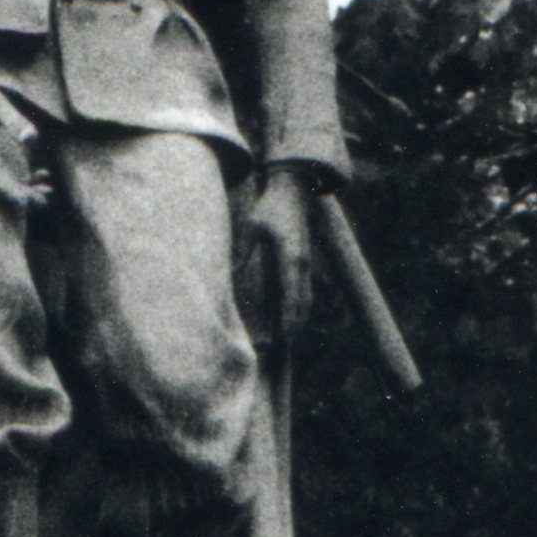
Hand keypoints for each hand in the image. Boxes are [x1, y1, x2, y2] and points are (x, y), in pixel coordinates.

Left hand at [248, 160, 323, 331]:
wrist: (293, 189)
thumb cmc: (271, 206)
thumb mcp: (252, 225)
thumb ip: (242, 250)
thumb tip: (231, 273)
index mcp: (290, 258)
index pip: (291, 296)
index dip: (288, 320)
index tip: (283, 339)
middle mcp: (302, 264)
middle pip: (302, 304)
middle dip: (293, 326)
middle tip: (281, 348)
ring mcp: (305, 263)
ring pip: (305, 299)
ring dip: (297, 319)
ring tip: (285, 340)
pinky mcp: (303, 261)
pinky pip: (303, 290)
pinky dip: (297, 306)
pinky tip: (287, 318)